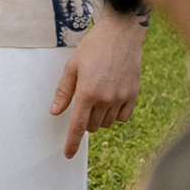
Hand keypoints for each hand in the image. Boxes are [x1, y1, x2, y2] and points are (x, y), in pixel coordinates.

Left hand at [50, 11, 144, 158]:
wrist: (120, 34)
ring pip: (107, 123)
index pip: (77, 125)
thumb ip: (64, 91)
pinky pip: (123, 117)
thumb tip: (55, 111)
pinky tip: (112, 99)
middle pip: (92, 126)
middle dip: (84, 120)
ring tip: (98, 95)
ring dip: (99, 117)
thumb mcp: (72, 66)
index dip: (72, 142)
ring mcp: (121, 98)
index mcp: (87, 92)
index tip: (68, 154)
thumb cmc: (93, 47)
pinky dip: (115, 114)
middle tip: (84, 102)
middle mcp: (105, 99)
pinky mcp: (133, 95)